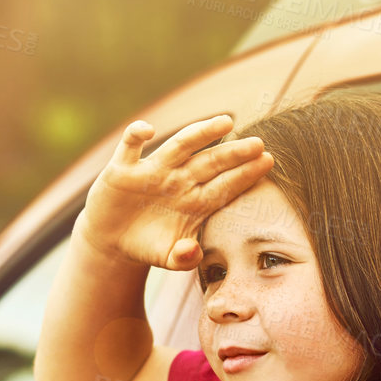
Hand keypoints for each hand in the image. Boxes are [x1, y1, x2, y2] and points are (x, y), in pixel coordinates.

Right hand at [77, 114, 272, 270]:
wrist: (113, 240)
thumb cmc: (148, 245)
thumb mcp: (167, 257)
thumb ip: (183, 259)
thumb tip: (192, 252)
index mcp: (195, 200)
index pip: (225, 185)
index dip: (245, 174)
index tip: (267, 161)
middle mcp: (178, 180)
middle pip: (210, 162)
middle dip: (233, 153)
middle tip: (257, 143)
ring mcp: (153, 171)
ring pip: (180, 145)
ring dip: (201, 133)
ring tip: (225, 121)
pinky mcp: (123, 168)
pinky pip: (130, 146)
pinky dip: (136, 134)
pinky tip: (148, 130)